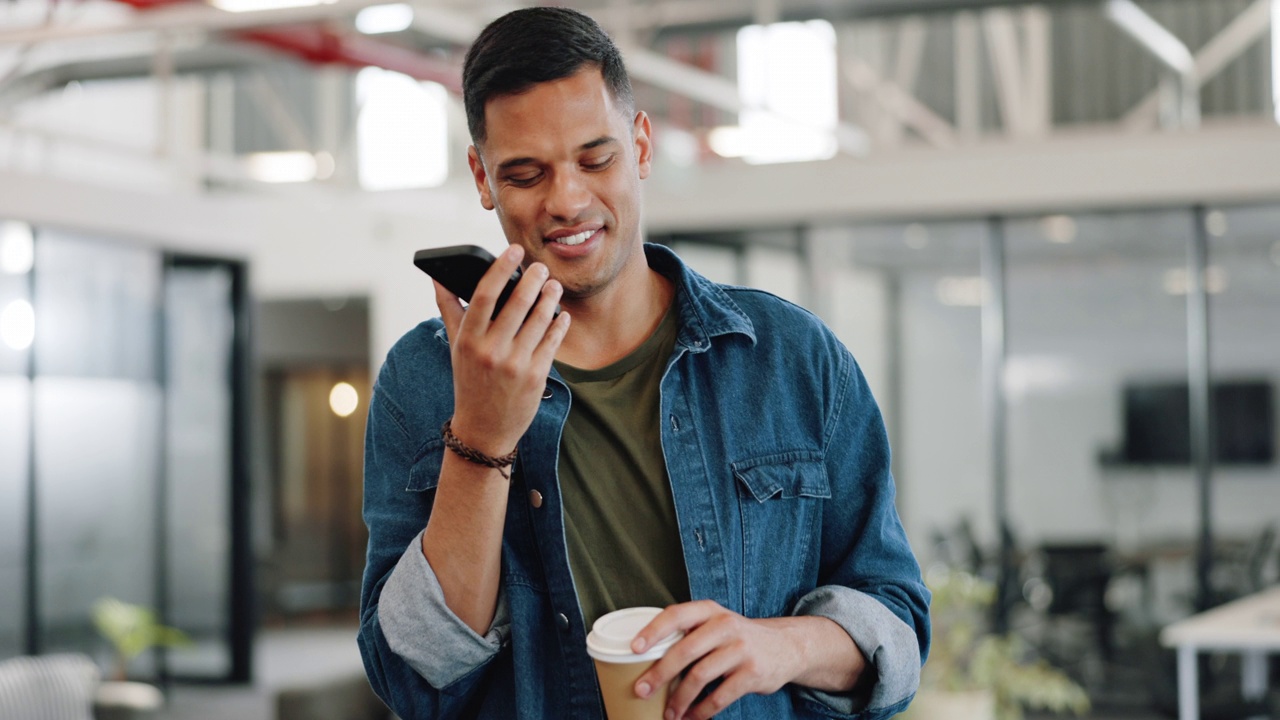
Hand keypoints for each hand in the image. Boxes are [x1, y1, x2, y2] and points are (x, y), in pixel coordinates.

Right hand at [435, 245, 569, 455]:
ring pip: (540, 319)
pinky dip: (559, 323)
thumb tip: (437, 276)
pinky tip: (561, 313)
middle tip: (541, 267)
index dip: (500, 267)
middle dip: (533, 279)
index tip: (514, 250)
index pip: (484, 293)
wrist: (484, 429)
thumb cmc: (469, 381)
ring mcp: (516, 364)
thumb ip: (449, 309)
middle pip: (518, 302)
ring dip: (550, 298)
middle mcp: (491, 350)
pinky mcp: (536, 376)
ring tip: (553, 286)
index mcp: (468, 339)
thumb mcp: (456, 347)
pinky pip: (553, 340)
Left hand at [629, 601, 809, 719]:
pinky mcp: (752, 673)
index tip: (634, 648)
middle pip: (685, 650)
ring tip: (668, 713)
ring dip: (679, 699)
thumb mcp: (716, 623)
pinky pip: (720, 697)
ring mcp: (741, 649)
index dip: (653, 631)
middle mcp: (725, 625)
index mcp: (709, 611)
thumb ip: (689, 633)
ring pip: (700, 676)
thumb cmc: (737, 638)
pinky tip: (691, 717)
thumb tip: (644, 658)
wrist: (785, 646)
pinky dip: (701, 711)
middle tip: (641, 690)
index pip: (676, 615)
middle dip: (659, 674)